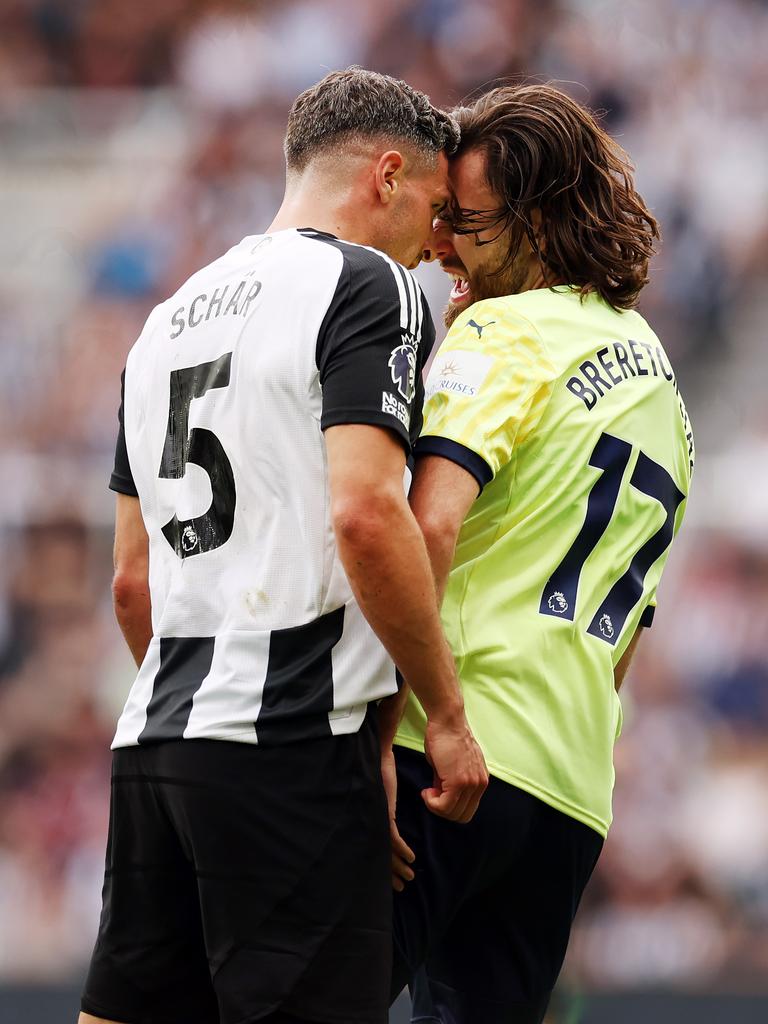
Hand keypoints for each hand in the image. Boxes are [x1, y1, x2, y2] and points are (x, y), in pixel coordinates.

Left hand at [381, 746, 415, 891]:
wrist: (379, 754)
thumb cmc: (380, 769)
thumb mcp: (384, 793)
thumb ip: (385, 807)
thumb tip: (390, 818)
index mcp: (373, 819)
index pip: (378, 848)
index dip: (386, 864)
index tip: (395, 878)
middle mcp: (373, 820)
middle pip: (379, 853)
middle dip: (389, 873)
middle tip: (399, 888)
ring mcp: (377, 817)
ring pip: (385, 850)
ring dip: (397, 865)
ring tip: (407, 879)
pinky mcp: (383, 810)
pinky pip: (392, 837)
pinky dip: (401, 849)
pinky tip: (410, 858)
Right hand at [422, 714, 487, 822]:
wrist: (447, 721)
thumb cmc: (445, 737)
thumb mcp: (450, 764)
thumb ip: (449, 782)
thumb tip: (440, 795)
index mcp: (480, 780)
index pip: (468, 810)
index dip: (450, 808)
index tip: (437, 794)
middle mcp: (479, 784)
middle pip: (462, 816)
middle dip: (442, 811)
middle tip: (431, 795)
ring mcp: (471, 784)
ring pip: (452, 813)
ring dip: (435, 806)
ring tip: (428, 791)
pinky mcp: (459, 782)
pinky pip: (444, 806)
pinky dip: (432, 803)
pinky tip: (426, 791)